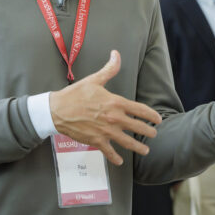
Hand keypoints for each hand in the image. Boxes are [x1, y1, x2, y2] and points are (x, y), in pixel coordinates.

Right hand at [49, 50, 161, 165]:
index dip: (151, 115)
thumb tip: (116, 54)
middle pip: (137, 127)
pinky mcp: (96, 141)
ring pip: (127, 142)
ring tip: (145, 151)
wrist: (57, 111)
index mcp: (116, 103)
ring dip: (138, 147)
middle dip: (148, 132)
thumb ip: (109, 69)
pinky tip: (120, 161)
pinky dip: (115, 158)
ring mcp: (106, 132)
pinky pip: (109, 152)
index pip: (140, 110)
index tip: (158, 119)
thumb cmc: (75, 94)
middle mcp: (114, 119)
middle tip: (154, 134)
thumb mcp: (94, 80)